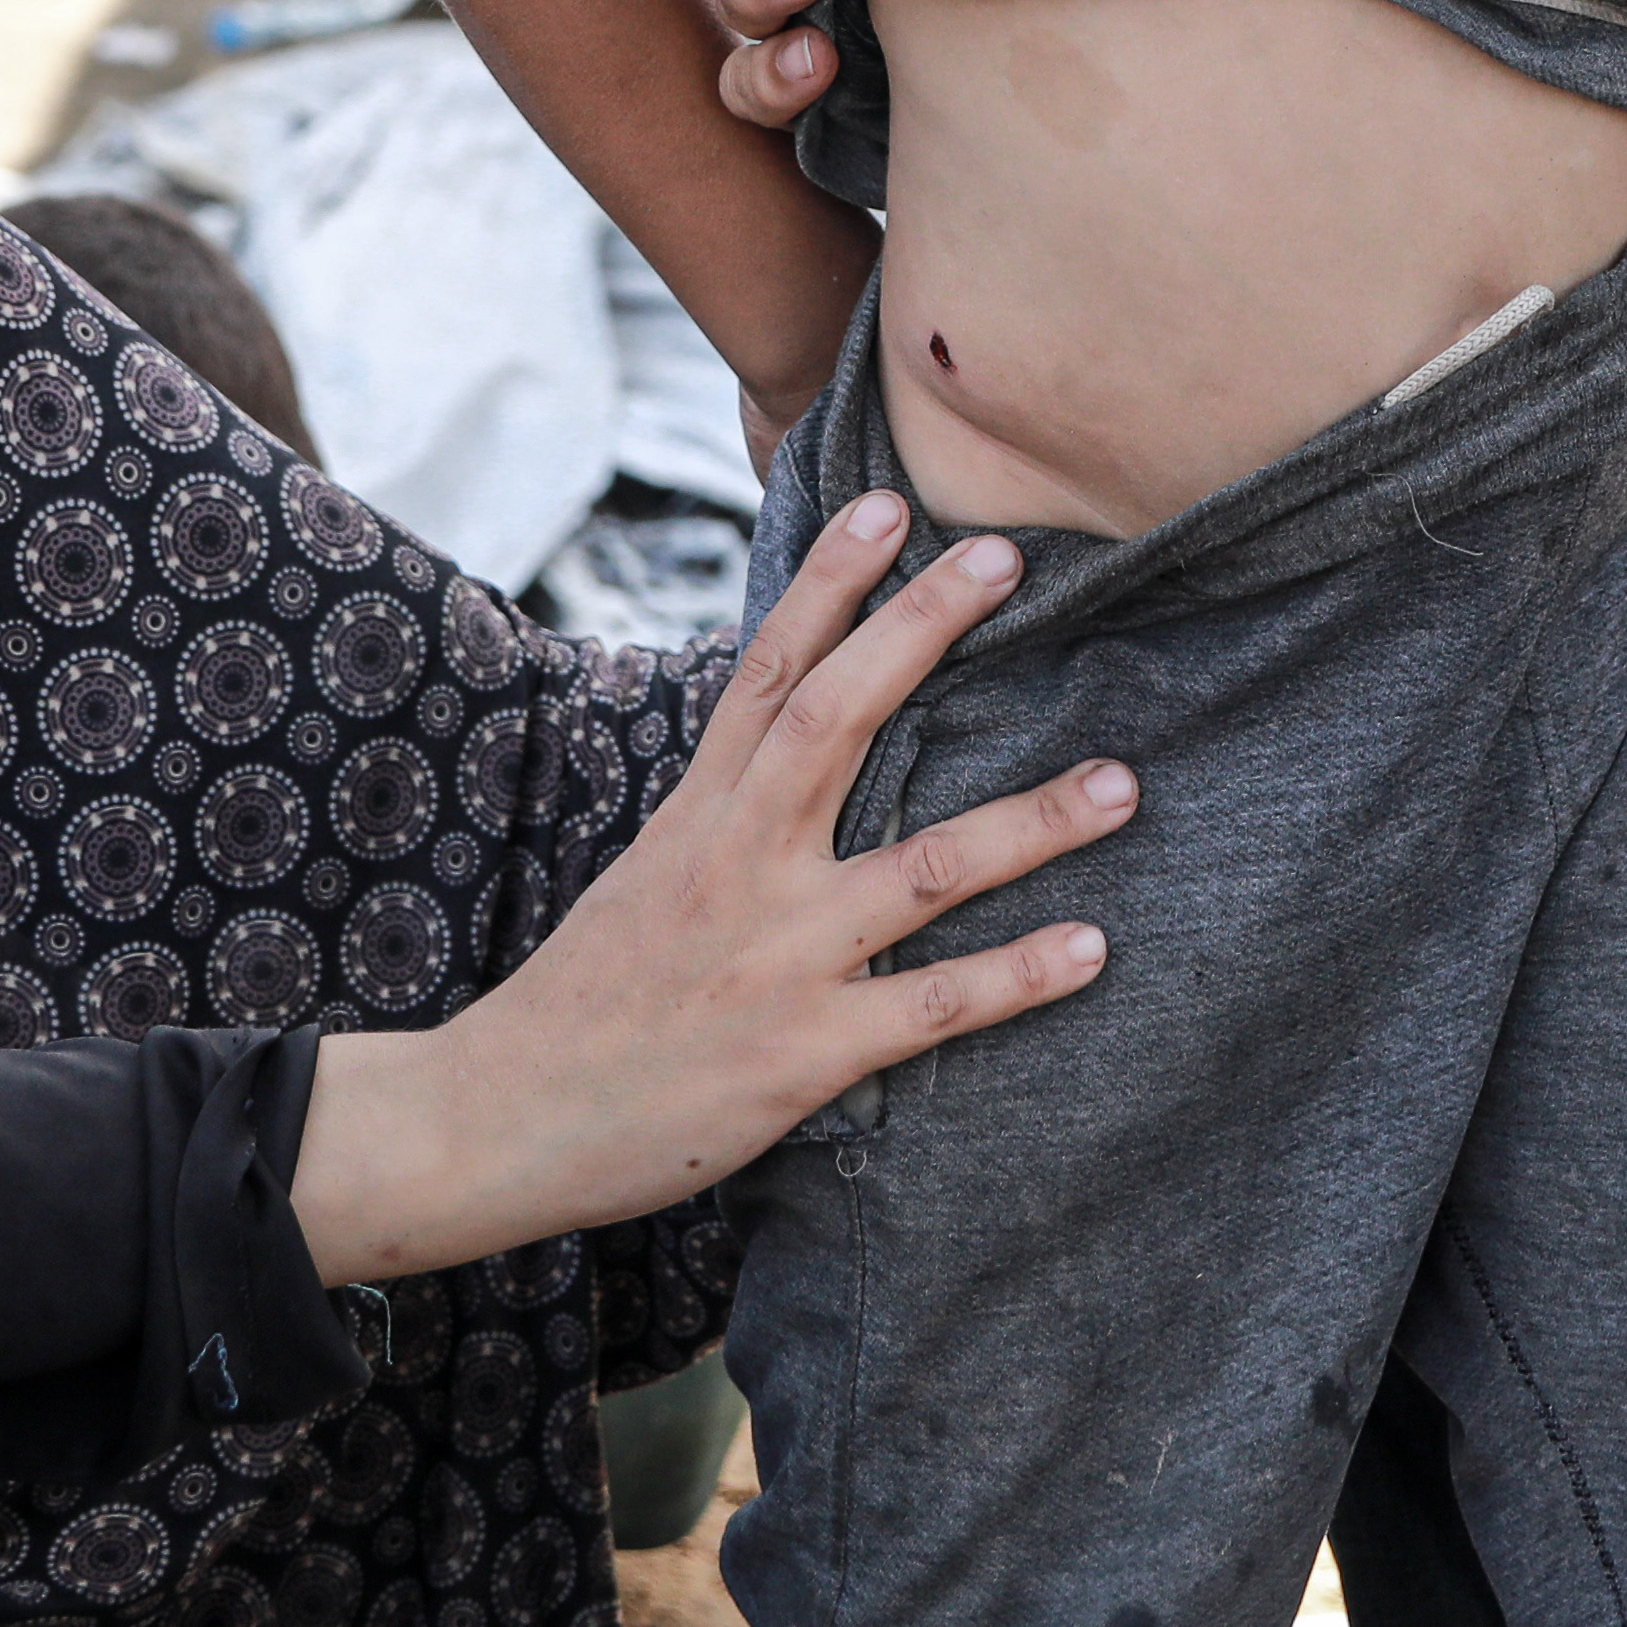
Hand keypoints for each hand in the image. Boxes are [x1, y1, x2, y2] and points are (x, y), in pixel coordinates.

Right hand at [291, 488, 1131, 1285]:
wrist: (503, 1120)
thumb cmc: (588, 999)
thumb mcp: (647, 875)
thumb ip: (725, 811)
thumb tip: (789, 741)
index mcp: (698, 817)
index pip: (768, 672)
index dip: (828, 583)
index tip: (891, 506)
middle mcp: (740, 866)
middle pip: (840, 720)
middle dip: (923, 632)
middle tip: (1008, 559)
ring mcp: (778, 956)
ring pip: (926, 867)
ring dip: (1032, 822)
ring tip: (1123, 780)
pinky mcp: (807, 1052)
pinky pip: (935, 1005)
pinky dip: (1018, 975)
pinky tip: (1092, 945)